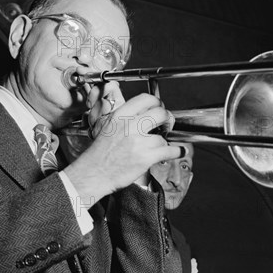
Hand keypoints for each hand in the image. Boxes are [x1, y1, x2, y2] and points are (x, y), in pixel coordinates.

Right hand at [63, 92, 177, 203]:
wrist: (93, 173)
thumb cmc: (98, 154)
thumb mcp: (106, 127)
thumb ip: (123, 118)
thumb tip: (142, 113)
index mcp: (119, 116)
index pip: (145, 99)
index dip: (157, 102)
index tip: (159, 108)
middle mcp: (129, 126)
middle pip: (160, 113)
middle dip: (166, 118)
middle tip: (166, 123)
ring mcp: (138, 142)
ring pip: (163, 136)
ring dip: (165, 141)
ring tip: (162, 144)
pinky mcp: (145, 157)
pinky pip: (169, 150)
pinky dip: (177, 151)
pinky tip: (179, 151)